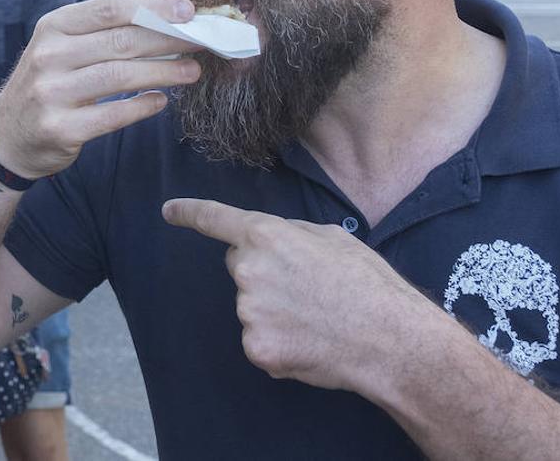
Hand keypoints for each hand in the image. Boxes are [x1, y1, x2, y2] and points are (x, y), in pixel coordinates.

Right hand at [0, 0, 203, 178]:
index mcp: (53, 26)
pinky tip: (161, 101)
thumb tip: (164, 16)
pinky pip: (114, 115)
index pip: (110, 8)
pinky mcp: (61, 128)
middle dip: (169, 39)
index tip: (189, 10)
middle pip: (121, 41)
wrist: (6, 136)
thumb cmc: (48, 83)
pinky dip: (143, 107)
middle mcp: (49, 56)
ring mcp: (52, 93)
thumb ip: (101, 31)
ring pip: (121, 76)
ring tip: (192, 71)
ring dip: (164, 72)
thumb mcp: (61, 46)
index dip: (153, 6)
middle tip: (202, 41)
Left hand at [162, 199, 450, 395]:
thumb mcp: (331, 238)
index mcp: (268, 235)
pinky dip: (278, 342)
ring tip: (316, 316)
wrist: (390, 340)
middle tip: (308, 287)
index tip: (169, 211)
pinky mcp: (256, 348)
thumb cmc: (367, 284)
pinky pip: (259, 340)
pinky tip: (309, 341)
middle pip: (240, 267)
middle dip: (263, 272)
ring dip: (273, 310)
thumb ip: (290, 235)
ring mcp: (249, 312)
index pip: (216, 219)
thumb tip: (272, 243)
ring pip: (251, 306)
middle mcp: (249, 270)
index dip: (190, 213)